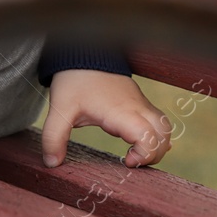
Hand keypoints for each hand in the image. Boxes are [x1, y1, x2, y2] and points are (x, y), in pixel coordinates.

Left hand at [40, 69, 171, 168]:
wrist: (83, 53)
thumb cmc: (74, 81)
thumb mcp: (60, 110)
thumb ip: (54, 137)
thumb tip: (52, 163)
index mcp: (120, 112)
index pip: (148, 136)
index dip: (144, 155)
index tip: (127, 162)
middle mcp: (136, 108)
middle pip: (163, 134)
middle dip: (154, 154)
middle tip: (133, 162)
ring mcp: (140, 103)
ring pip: (165, 126)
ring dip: (158, 144)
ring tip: (138, 155)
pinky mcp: (139, 101)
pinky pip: (158, 120)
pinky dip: (157, 134)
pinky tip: (143, 143)